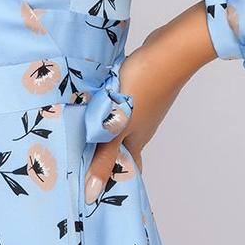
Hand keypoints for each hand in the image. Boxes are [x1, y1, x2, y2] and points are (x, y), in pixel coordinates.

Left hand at [83, 40, 182, 203]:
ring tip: (79, 125)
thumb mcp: (117, 125)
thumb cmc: (143, 87)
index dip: (112, 177)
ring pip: (120, 122)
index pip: (126, 167)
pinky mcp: (139, 87)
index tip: (93, 184)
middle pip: (121, 144)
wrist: (167, 51)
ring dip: (103, 125)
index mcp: (137, 140)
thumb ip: (104, 155)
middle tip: (77, 154)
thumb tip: (91, 193)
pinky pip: (120, 102)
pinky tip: (94, 98)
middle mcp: (142, 125)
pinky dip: (107, 105)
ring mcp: (142, 105)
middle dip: (102, 150)